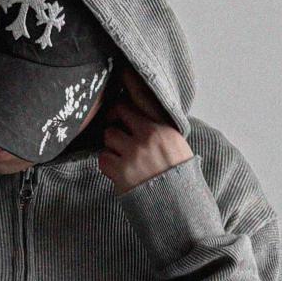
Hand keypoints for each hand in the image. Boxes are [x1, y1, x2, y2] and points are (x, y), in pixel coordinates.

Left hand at [98, 65, 192, 194]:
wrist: (178, 208)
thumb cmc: (178, 179)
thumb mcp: (177, 147)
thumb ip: (159, 130)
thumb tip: (141, 115)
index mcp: (164, 129)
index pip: (142, 97)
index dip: (128, 83)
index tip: (120, 71)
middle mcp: (148, 137)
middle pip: (118, 112)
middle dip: (115, 119)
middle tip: (119, 130)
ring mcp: (133, 154)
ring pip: (108, 135)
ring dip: (111, 144)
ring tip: (123, 156)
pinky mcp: (121, 172)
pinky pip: (103, 158)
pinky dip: (108, 163)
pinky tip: (120, 170)